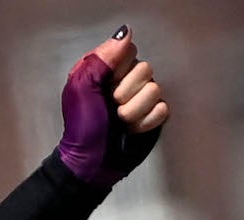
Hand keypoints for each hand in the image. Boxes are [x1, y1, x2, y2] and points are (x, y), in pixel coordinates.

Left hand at [57, 25, 169, 187]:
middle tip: (111, 107)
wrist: (91, 162)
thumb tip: (125, 34)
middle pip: (145, 68)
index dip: (118, 69)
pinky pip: (162, 109)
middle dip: (125, 92)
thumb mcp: (81, 87)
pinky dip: (144, 123)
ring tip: (119, 121)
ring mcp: (142, 98)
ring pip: (155, 89)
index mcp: (107, 69)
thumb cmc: (83, 127)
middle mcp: (126, 80)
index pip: (129, 51)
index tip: (104, 86)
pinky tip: (131, 130)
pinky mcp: (154, 116)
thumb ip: (101, 58)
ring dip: (133, 111)